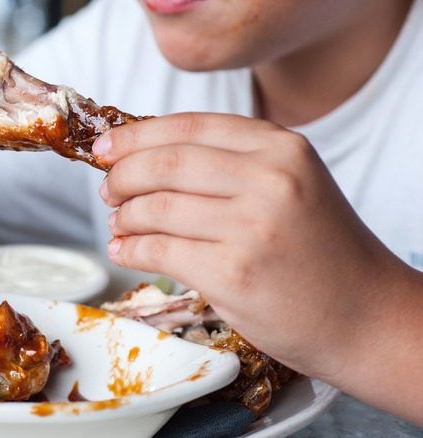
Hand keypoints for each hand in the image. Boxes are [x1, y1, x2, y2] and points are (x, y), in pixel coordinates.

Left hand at [94, 112, 404, 379]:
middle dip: (122, 177)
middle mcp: (270, 179)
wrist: (365, 315)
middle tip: (108, 191)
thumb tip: (142, 156)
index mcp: (282, 147)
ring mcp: (251, 227)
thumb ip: (229, 163)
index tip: (106, 148)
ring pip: (156, 208)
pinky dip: (131, 250)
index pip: (188, 127)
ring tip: (117, 225)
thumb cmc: (318, 251)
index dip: (136, 136)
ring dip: (123, 218)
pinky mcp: (233, 274)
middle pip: (165, 163)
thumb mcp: (290, 184)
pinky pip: (159, 251)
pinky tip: (125, 251)